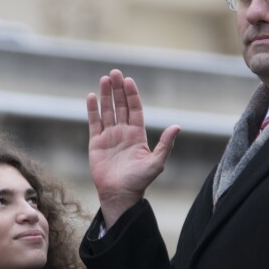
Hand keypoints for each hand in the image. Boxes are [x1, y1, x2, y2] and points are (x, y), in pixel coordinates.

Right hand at [87, 69, 179, 225]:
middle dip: (118, 89)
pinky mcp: (96, 143)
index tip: (128, 81)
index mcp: (137, 134)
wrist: (119, 195)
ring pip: (107, 111)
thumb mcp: (156, 163)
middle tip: (114, 73)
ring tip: (104, 79)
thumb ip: (165, 144)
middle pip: (120, 106)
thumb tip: (177, 126)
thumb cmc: (139, 181)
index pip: (135, 109)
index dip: (132, 95)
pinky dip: (92, 109)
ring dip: (105, 95)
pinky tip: (92, 96)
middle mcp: (123, 132)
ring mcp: (109, 136)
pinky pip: (94, 123)